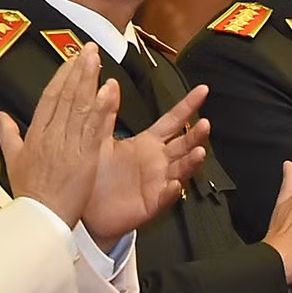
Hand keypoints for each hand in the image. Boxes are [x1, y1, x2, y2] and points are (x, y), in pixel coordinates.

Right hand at [0, 43, 114, 227]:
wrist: (41, 218)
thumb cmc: (28, 193)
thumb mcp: (12, 161)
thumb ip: (8, 135)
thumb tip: (1, 115)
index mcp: (35, 135)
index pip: (49, 98)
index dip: (61, 77)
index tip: (71, 59)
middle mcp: (51, 135)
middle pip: (66, 96)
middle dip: (78, 70)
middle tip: (89, 48)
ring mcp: (69, 145)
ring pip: (80, 107)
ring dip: (90, 80)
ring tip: (97, 59)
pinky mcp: (85, 157)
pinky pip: (94, 128)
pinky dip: (101, 108)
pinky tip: (108, 89)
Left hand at [81, 85, 210, 246]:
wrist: (86, 209)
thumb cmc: (97, 174)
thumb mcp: (100, 140)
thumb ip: (106, 113)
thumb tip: (110, 83)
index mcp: (147, 143)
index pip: (172, 120)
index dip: (188, 105)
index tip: (203, 90)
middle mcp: (157, 161)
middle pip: (183, 143)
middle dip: (196, 134)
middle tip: (205, 123)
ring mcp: (158, 181)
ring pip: (181, 169)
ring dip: (191, 161)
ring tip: (198, 152)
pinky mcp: (152, 203)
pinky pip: (165, 197)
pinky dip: (170, 191)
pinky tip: (173, 184)